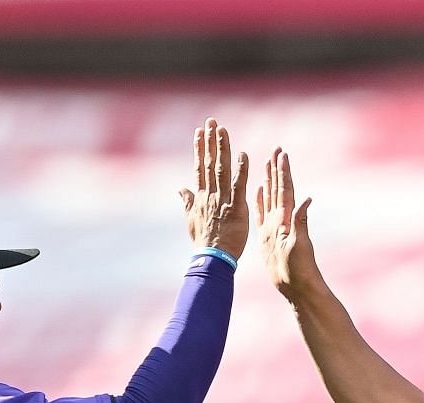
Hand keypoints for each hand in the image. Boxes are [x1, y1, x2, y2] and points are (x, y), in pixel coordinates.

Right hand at [179, 118, 249, 259]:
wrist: (212, 259)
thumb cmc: (204, 242)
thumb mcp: (192, 219)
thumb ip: (187, 201)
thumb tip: (180, 188)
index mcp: (200, 197)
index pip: (199, 167)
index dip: (199, 148)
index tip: (199, 131)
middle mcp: (210, 195)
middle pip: (209, 163)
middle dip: (210, 141)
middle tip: (212, 121)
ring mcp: (222, 200)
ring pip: (222, 170)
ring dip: (222, 148)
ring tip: (222, 130)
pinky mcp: (236, 208)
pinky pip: (238, 186)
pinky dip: (241, 170)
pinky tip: (243, 154)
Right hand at [255, 147, 320, 299]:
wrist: (295, 288)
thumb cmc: (299, 270)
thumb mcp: (299, 246)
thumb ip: (301, 223)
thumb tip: (307, 200)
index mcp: (286, 220)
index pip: (285, 190)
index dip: (283, 171)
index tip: (282, 153)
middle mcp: (281, 221)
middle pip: (278, 189)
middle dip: (277, 169)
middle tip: (276, 150)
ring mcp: (274, 228)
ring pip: (271, 198)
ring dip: (270, 180)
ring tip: (267, 163)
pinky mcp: (268, 236)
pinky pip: (262, 214)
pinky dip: (261, 201)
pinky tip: (259, 190)